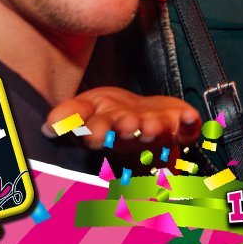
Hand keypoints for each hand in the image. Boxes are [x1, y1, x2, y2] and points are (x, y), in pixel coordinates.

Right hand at [45, 87, 200, 150]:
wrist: (136, 115)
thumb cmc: (108, 115)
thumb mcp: (84, 108)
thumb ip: (70, 113)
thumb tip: (51, 125)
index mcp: (106, 131)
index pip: (98, 133)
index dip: (96, 134)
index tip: (94, 134)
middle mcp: (132, 135)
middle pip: (130, 134)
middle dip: (130, 130)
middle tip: (127, 126)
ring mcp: (158, 132)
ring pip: (157, 132)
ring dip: (156, 129)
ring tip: (153, 126)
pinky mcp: (179, 126)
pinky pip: (189, 129)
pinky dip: (191, 124)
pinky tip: (189, 117)